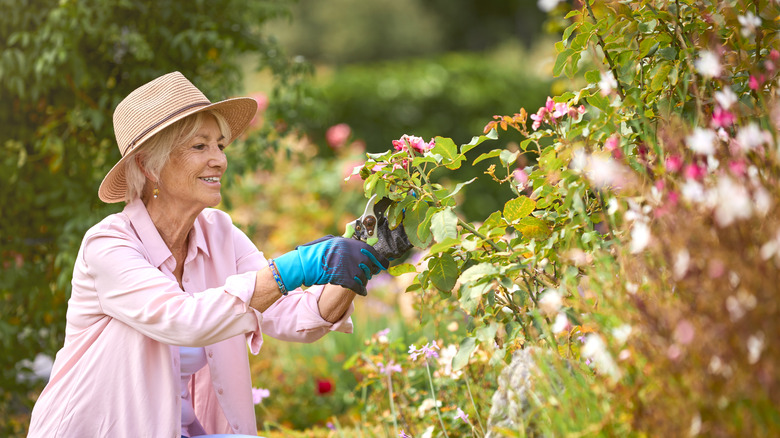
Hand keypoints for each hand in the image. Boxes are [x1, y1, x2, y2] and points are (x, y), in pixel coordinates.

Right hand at [273, 235, 388, 295]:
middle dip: (370, 270)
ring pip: (365, 276)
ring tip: (360, 281)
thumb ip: (346, 243)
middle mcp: (354, 254)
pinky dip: (361, 290)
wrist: (306, 264)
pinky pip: (360, 286)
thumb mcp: (332, 242)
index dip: (380, 260)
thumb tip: (360, 247)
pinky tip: (362, 291)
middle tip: (369, 273)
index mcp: (351, 244)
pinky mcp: (347, 280)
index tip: (383, 265)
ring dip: (364, 280)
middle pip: (370, 265)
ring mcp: (351, 267)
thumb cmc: (316, 252)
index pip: (372, 252)